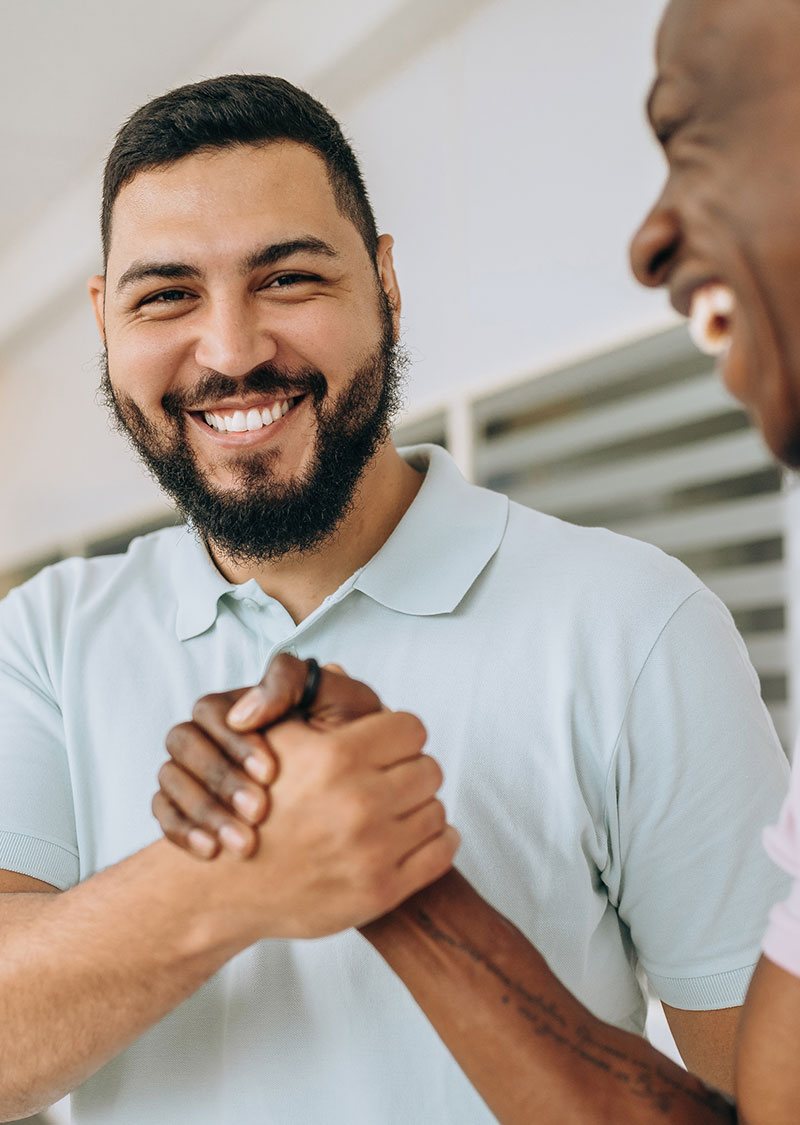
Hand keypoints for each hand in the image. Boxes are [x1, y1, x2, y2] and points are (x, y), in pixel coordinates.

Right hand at [153, 655, 383, 857]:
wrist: (361, 798)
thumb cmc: (355, 743)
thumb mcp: (342, 702)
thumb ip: (295, 683)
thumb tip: (244, 712)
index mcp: (242, 705)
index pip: (214, 711)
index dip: (236, 741)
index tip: (271, 773)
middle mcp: (211, 733)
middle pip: (184, 741)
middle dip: (221, 777)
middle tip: (259, 812)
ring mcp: (193, 769)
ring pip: (170, 777)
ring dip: (203, 808)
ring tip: (242, 843)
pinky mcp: (183, 805)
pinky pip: (163, 813)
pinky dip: (182, 831)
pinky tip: (212, 851)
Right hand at [212, 708, 457, 938]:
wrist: (227, 886)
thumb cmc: (252, 806)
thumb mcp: (271, 741)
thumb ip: (304, 701)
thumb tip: (336, 667)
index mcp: (336, 758)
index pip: (412, 728)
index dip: (396, 734)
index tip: (385, 745)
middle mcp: (358, 803)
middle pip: (430, 769)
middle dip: (409, 770)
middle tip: (389, 779)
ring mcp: (373, 851)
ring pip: (437, 810)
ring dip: (418, 808)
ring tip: (390, 810)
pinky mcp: (381, 891)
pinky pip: (441, 852)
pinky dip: (433, 842)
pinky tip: (406, 838)